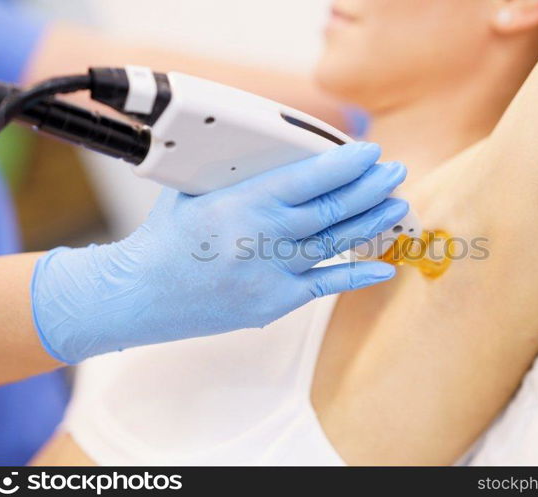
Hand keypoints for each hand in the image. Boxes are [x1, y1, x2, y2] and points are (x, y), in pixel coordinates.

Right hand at [31, 143, 407, 362]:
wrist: (138, 295)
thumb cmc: (164, 238)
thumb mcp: (196, 191)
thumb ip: (239, 176)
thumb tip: (282, 158)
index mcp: (242, 202)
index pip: (310, 178)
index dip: (348, 164)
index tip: (371, 152)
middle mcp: (262, 238)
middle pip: (333, 209)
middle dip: (372, 188)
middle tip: (395, 172)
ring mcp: (271, 274)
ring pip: (336, 244)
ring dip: (373, 223)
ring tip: (399, 205)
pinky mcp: (273, 303)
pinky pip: (325, 286)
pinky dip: (358, 275)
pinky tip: (385, 265)